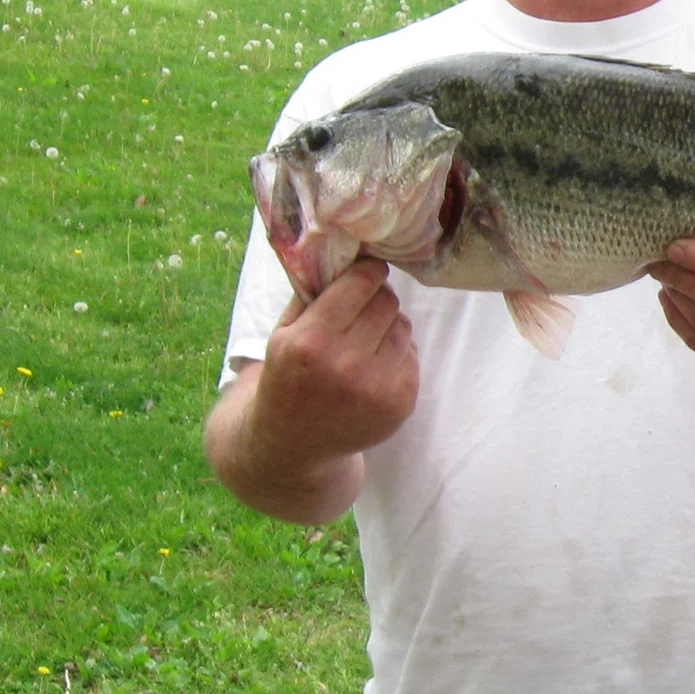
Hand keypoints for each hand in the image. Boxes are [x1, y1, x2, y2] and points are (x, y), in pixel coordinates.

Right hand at [251, 257, 420, 463]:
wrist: (294, 443)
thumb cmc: (288, 377)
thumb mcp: (283, 333)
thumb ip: (312, 292)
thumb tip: (348, 250)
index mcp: (310, 341)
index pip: (361, 283)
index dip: (367, 272)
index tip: (367, 271)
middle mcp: (345, 365)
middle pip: (387, 302)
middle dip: (376, 298)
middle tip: (362, 308)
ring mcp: (377, 387)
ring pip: (403, 327)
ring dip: (388, 326)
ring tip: (364, 342)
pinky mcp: (400, 403)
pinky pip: (411, 356)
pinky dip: (396, 355)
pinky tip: (372, 368)